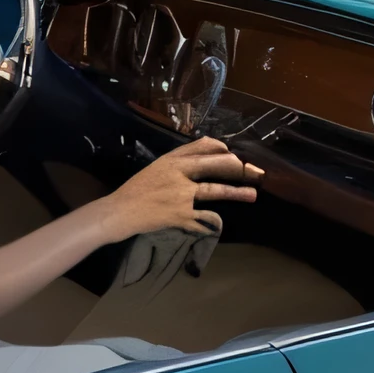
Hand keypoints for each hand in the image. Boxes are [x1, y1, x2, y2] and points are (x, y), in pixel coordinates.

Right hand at [101, 137, 259, 237]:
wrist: (120, 211)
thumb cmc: (136, 190)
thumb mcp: (155, 169)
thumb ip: (176, 164)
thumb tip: (201, 161)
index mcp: (171, 161)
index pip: (201, 147)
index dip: (221, 149)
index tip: (233, 153)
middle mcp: (178, 174)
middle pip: (214, 165)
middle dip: (236, 168)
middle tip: (253, 171)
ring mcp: (181, 195)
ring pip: (214, 191)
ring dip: (236, 193)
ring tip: (253, 195)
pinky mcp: (181, 215)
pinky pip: (203, 219)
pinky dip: (212, 223)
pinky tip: (218, 225)